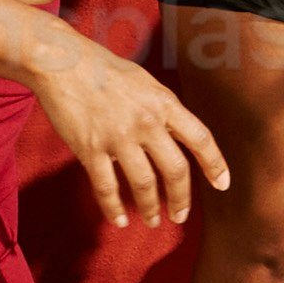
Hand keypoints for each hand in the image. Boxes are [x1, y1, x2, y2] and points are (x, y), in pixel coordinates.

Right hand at [26, 29, 228, 236]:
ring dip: (150, 208)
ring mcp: (118, 136)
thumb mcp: (145, 82)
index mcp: (164, 102)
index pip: (200, 138)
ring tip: (152, 221)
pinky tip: (118, 220)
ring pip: (144, 184)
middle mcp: (146, 121)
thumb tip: (175, 134)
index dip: (215, 164)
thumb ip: (162, 109)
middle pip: (175, 169)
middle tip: (180, 216)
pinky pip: (106, 187)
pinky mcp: (90, 148)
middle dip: (181, 199)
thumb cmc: (103, 68)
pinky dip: (113, 208)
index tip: (223, 184)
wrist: (61, 61)